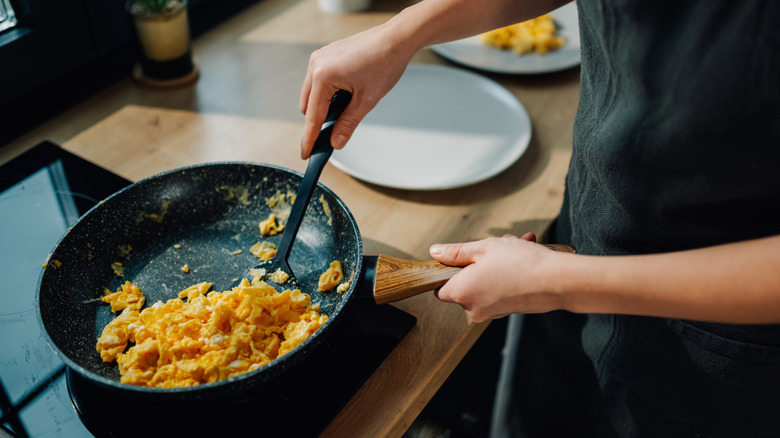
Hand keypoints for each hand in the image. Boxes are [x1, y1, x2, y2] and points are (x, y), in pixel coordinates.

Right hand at [299, 23, 414, 158]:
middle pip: (308, 106)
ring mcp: (320, 57)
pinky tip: (348, 92)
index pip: (313, 116)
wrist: (396, 39)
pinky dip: (328, 92)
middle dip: (319, 120)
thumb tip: (336, 142)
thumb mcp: (366, 101)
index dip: (309, 138)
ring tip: (350, 104)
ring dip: (324, 105)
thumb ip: (348, 124)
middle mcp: (316, 64)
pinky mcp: (326, 54)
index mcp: (323, 76)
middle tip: (336, 132)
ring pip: (312, 93)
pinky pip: (319, 80)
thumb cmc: (384, 63)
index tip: (305, 153)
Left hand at [429, 233, 565, 321]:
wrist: (557, 282)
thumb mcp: (483, 247)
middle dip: (480, 261)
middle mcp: (473, 308)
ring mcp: (491, 312)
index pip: (440, 287)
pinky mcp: (507, 311)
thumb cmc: (520, 263)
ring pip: (486, 282)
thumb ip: (455, 252)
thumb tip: (436, 252)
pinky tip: (525, 256)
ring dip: (498, 263)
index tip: (461, 258)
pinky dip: (508, 274)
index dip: (447, 271)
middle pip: (466, 283)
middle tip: (497, 245)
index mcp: (461, 293)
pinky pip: (500, 289)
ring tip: (517, 246)